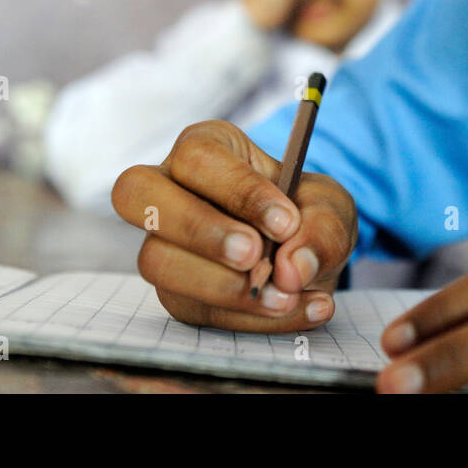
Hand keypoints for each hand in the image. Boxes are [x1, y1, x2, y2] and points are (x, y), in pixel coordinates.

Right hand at [111, 120, 357, 331]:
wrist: (308, 258)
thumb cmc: (307, 213)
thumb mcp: (330, 208)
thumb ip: (322, 228)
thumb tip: (293, 268)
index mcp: (205, 149)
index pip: (198, 157)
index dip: (238, 191)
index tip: (286, 223)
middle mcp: (169, 190)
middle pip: (136, 194)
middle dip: (199, 230)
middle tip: (254, 256)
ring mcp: (163, 244)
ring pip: (156, 260)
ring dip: (223, 286)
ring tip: (285, 294)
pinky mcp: (176, 293)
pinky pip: (196, 309)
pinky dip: (252, 318)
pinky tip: (298, 309)